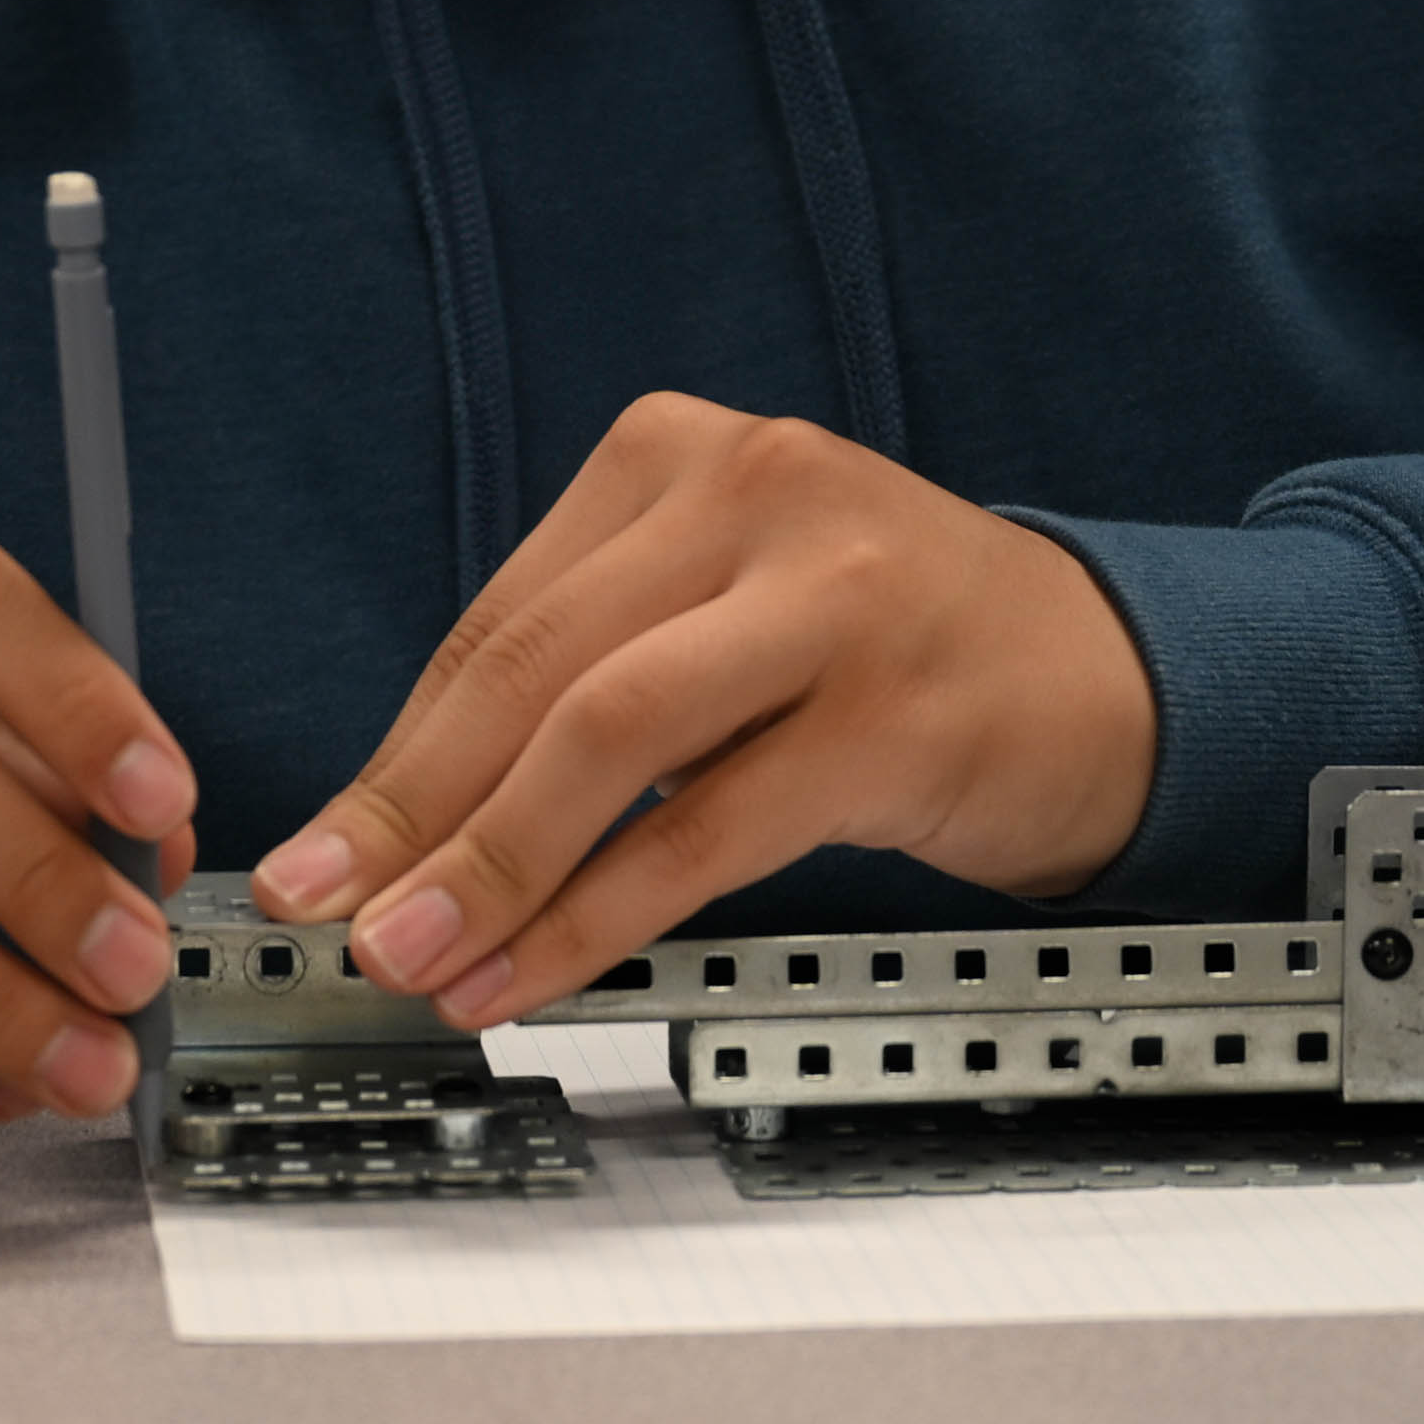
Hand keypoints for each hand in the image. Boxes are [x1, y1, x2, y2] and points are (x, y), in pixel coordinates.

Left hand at [242, 393, 1153, 1025]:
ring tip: (418, 956)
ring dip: (494, 864)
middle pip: (535, 667)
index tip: (318, 857)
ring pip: (609, 734)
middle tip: (332, 917)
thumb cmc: (887, 648)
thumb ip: (588, 676)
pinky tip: (538, 971)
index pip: (499, 622)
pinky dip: (603, 912)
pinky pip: (709, 827)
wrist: (1105, 673)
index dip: (395, 758)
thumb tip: (404, 826)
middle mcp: (751, 489)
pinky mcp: (894, 709)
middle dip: (413, 812)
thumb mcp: (727, 610)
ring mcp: (833, 593)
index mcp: (678, 452)